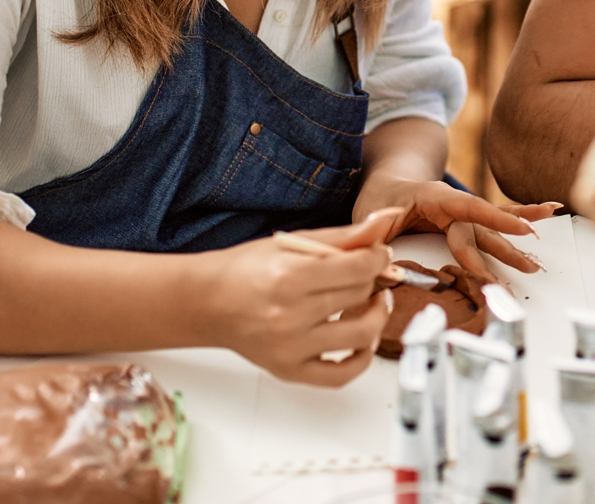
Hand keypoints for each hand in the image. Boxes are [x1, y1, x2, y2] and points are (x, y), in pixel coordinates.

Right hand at [197, 210, 396, 385]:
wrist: (209, 303)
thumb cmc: (246, 270)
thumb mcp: (293, 242)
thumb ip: (344, 235)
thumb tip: (386, 220)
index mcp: (289, 277)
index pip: (359, 268)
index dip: (378, 257)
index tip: (378, 253)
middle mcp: (290, 316)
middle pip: (359, 295)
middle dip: (371, 280)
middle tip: (365, 273)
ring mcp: (291, 348)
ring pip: (361, 334)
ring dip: (376, 315)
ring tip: (371, 302)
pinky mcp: (290, 370)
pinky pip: (342, 375)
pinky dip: (362, 358)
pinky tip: (360, 338)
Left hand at [353, 173, 560, 280]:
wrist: (385, 184)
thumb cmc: (377, 199)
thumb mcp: (369, 215)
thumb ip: (375, 236)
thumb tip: (381, 259)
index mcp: (433, 198)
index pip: (468, 210)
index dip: (494, 221)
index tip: (519, 231)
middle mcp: (453, 205)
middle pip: (484, 229)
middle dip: (508, 248)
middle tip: (530, 265)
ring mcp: (461, 213)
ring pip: (493, 229)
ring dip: (520, 238)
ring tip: (541, 254)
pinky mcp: (465, 221)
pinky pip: (493, 221)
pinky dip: (520, 217)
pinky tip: (546, 213)